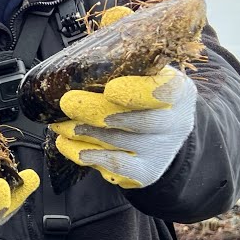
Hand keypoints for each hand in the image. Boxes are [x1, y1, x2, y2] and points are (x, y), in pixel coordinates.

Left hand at [51, 65, 196, 188]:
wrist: (160, 131)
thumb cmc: (142, 92)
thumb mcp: (142, 73)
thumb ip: (122, 67)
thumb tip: (80, 68)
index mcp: (180, 91)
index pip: (166, 92)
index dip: (138, 93)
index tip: (110, 90)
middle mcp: (177, 123)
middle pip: (139, 122)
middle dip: (97, 111)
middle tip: (67, 103)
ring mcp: (162, 151)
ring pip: (119, 143)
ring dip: (83, 132)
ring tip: (59, 123)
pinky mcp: (147, 172)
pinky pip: (114, 166)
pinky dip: (86, 155)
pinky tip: (66, 143)